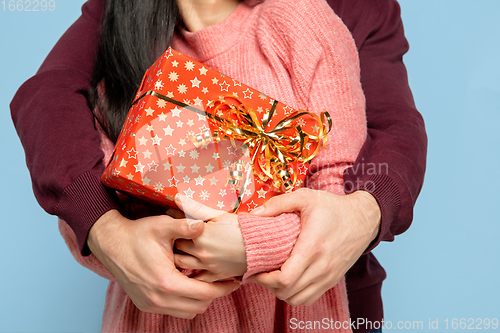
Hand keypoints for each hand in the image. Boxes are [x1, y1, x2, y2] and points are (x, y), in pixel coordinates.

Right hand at [87, 209, 238, 318]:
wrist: (111, 244)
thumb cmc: (138, 234)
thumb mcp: (162, 225)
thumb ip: (185, 226)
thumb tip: (204, 225)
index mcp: (167, 282)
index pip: (205, 294)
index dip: (224, 288)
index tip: (235, 280)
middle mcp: (158, 299)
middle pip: (199, 306)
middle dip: (214, 294)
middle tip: (222, 280)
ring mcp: (150, 304)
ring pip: (187, 312)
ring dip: (199, 299)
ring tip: (206, 281)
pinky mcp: (145, 304)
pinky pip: (174, 310)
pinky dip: (185, 301)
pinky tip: (188, 283)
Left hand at [173, 194, 246, 281]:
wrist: (263, 246)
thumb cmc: (242, 228)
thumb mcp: (219, 214)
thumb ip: (195, 207)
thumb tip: (177, 198)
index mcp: (200, 234)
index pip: (176, 228)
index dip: (173, 222)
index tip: (171, 217)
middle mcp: (200, 252)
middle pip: (176, 246)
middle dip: (174, 239)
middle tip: (174, 233)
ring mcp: (207, 266)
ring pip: (181, 263)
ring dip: (177, 256)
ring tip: (180, 248)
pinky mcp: (215, 275)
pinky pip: (197, 279)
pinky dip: (190, 274)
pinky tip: (189, 267)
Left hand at [249, 189, 380, 305]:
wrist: (363, 218)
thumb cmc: (332, 207)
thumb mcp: (305, 197)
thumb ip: (277, 204)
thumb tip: (253, 215)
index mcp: (312, 247)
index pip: (285, 279)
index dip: (264, 279)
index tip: (254, 270)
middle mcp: (321, 267)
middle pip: (288, 292)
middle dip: (268, 286)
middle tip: (259, 272)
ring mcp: (328, 276)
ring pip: (298, 299)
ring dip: (281, 292)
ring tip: (272, 277)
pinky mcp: (332, 280)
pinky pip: (309, 298)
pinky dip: (295, 295)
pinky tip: (288, 281)